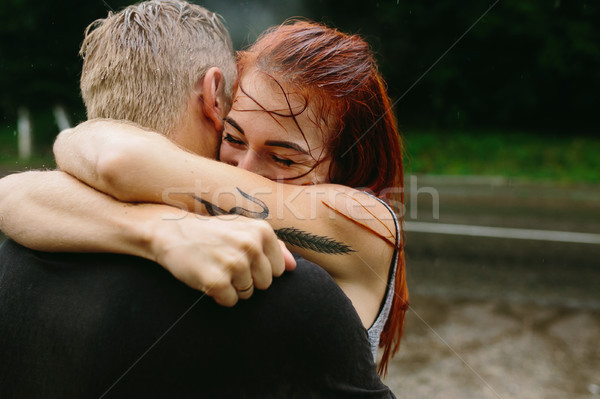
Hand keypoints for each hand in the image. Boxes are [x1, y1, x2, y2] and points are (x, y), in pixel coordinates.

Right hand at [149, 213, 295, 306]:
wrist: (171, 232)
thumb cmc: (212, 233)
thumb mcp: (243, 229)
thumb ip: (273, 247)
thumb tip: (292, 267)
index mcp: (262, 231)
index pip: (278, 270)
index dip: (259, 269)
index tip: (241, 258)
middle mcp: (250, 245)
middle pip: (264, 284)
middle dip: (247, 280)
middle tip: (226, 264)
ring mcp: (234, 263)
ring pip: (248, 294)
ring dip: (232, 288)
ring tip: (216, 268)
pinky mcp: (217, 281)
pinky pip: (230, 302)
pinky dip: (219, 297)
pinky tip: (208, 278)